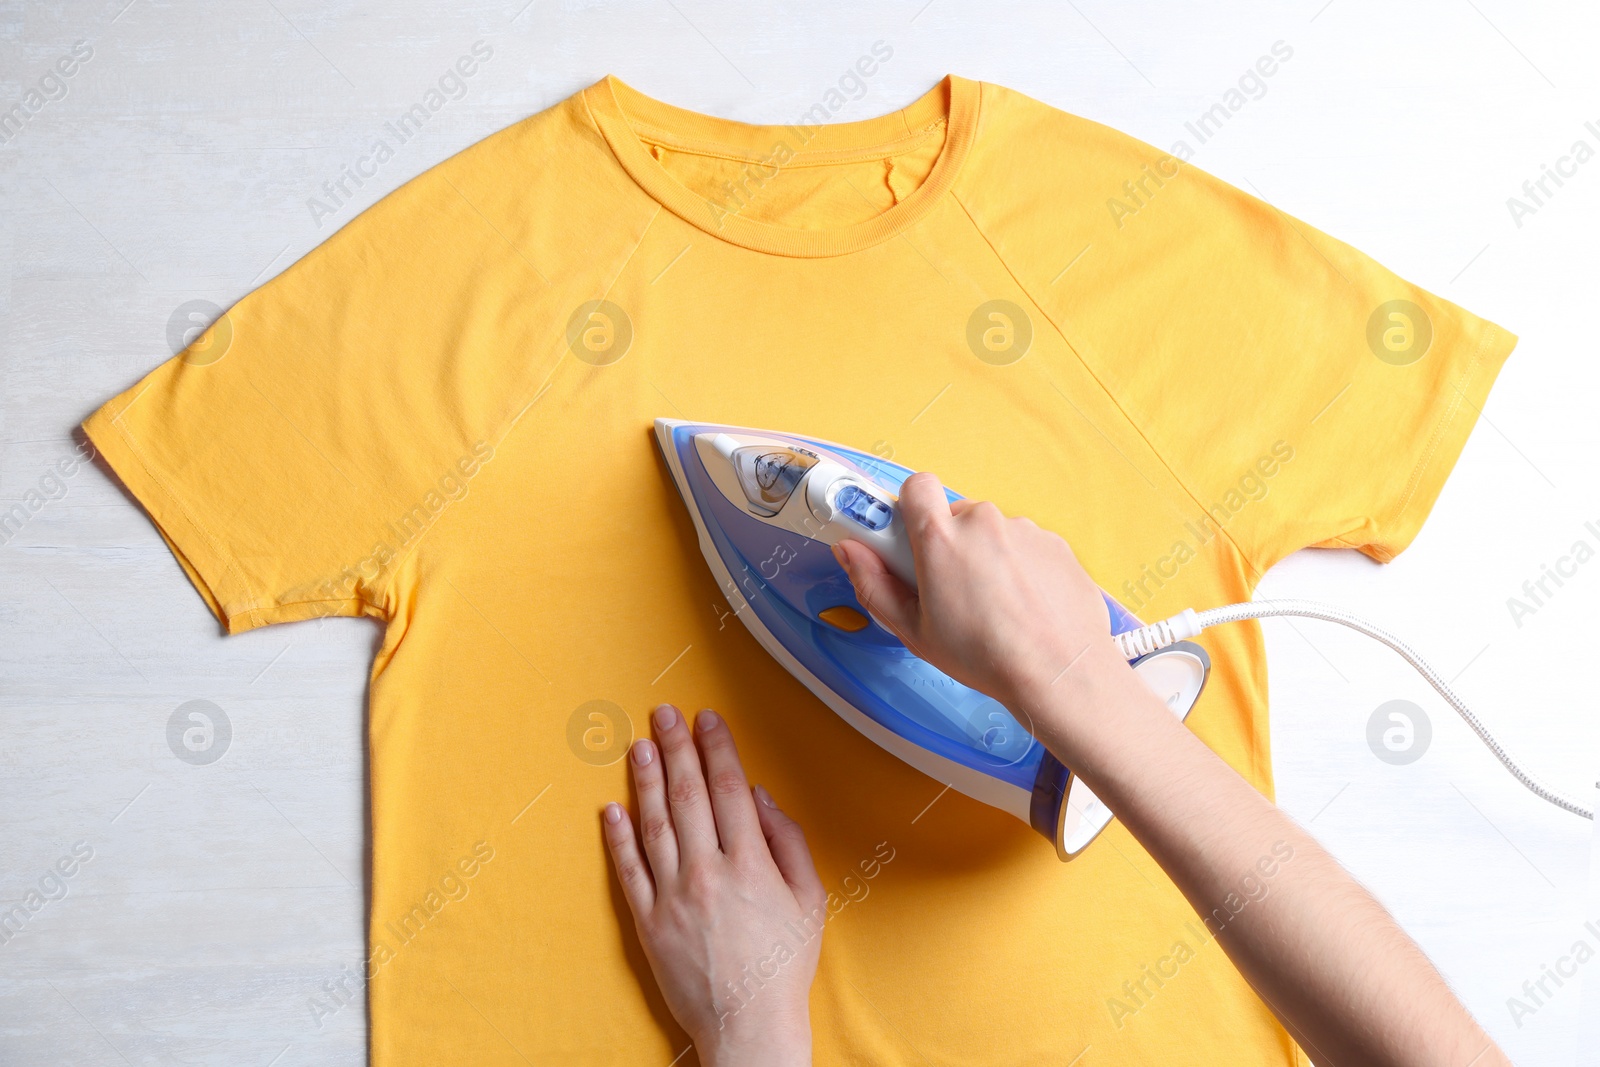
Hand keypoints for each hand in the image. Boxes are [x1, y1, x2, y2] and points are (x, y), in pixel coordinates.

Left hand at [603, 704, 823, 1066]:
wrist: (748, 1024)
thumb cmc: (783, 964)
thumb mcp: (810, 900)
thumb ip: (789, 843)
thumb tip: (760, 799)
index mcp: (751, 863)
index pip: (729, 789)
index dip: (717, 749)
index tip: (707, 719)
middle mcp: (708, 871)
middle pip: (688, 795)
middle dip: (676, 748)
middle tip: (664, 714)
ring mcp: (673, 896)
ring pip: (655, 824)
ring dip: (646, 780)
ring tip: (639, 746)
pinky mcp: (648, 922)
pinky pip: (629, 870)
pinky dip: (618, 838)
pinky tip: (611, 809)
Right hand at [832, 472, 1129, 714]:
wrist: (1059, 673)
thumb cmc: (986, 657)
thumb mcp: (914, 631)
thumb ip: (873, 584)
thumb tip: (849, 550)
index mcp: (941, 538)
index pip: (917, 486)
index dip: (911, 507)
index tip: (908, 536)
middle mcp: (984, 522)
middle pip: (956, 515)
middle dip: (951, 543)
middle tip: (953, 589)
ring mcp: (1024, 530)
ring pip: (994, 532)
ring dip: (988, 557)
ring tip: (996, 607)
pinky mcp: (1055, 544)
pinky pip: (1027, 546)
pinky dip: (1022, 568)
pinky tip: (1025, 607)